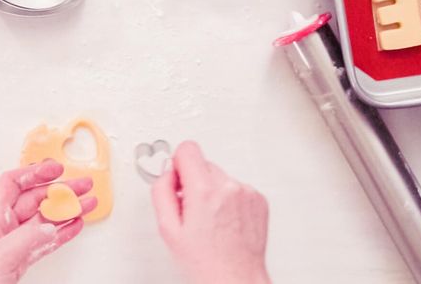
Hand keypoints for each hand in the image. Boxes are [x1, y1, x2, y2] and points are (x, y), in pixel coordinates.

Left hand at [0, 159, 96, 283]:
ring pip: (46, 220)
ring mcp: (15, 245)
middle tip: (82, 185)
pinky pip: (47, 241)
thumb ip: (25, 238)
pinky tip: (75, 225)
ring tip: (87, 203)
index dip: (34, 173)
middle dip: (60, 189)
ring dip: (68, 209)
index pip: (12, 185)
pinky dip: (63, 232)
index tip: (55, 170)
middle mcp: (4, 229)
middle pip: (35, 199)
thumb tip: (48, 225)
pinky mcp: (22, 262)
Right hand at [151, 142, 270, 283]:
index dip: (177, 163)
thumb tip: (167, 174)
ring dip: (212, 191)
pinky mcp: (259, 200)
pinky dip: (229, 199)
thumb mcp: (168, 228)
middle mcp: (229, 187)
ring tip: (210, 219)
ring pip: (220, 176)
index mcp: (204, 192)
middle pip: (204, 162)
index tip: (177, 179)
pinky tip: (224, 220)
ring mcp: (247, 193)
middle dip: (194, 181)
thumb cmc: (205, 261)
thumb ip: (161, 191)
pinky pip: (237, 187)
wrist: (235, 278)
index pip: (188, 149)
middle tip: (191, 208)